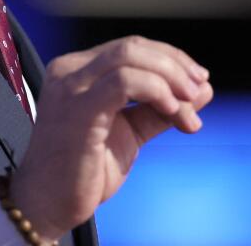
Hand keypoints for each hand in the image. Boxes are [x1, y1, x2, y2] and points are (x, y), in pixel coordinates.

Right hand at [8, 35, 213, 238]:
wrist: (48, 204)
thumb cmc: (83, 170)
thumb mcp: (130, 133)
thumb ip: (159, 110)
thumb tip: (202, 90)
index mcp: (77, 71)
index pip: (129, 48)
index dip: (170, 58)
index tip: (198, 82)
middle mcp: (69, 71)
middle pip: (132, 47)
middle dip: (175, 66)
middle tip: (199, 92)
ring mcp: (71, 87)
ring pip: (129, 58)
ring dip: (170, 80)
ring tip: (187, 111)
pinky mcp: (78, 109)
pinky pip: (124, 83)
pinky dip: (156, 91)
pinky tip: (171, 112)